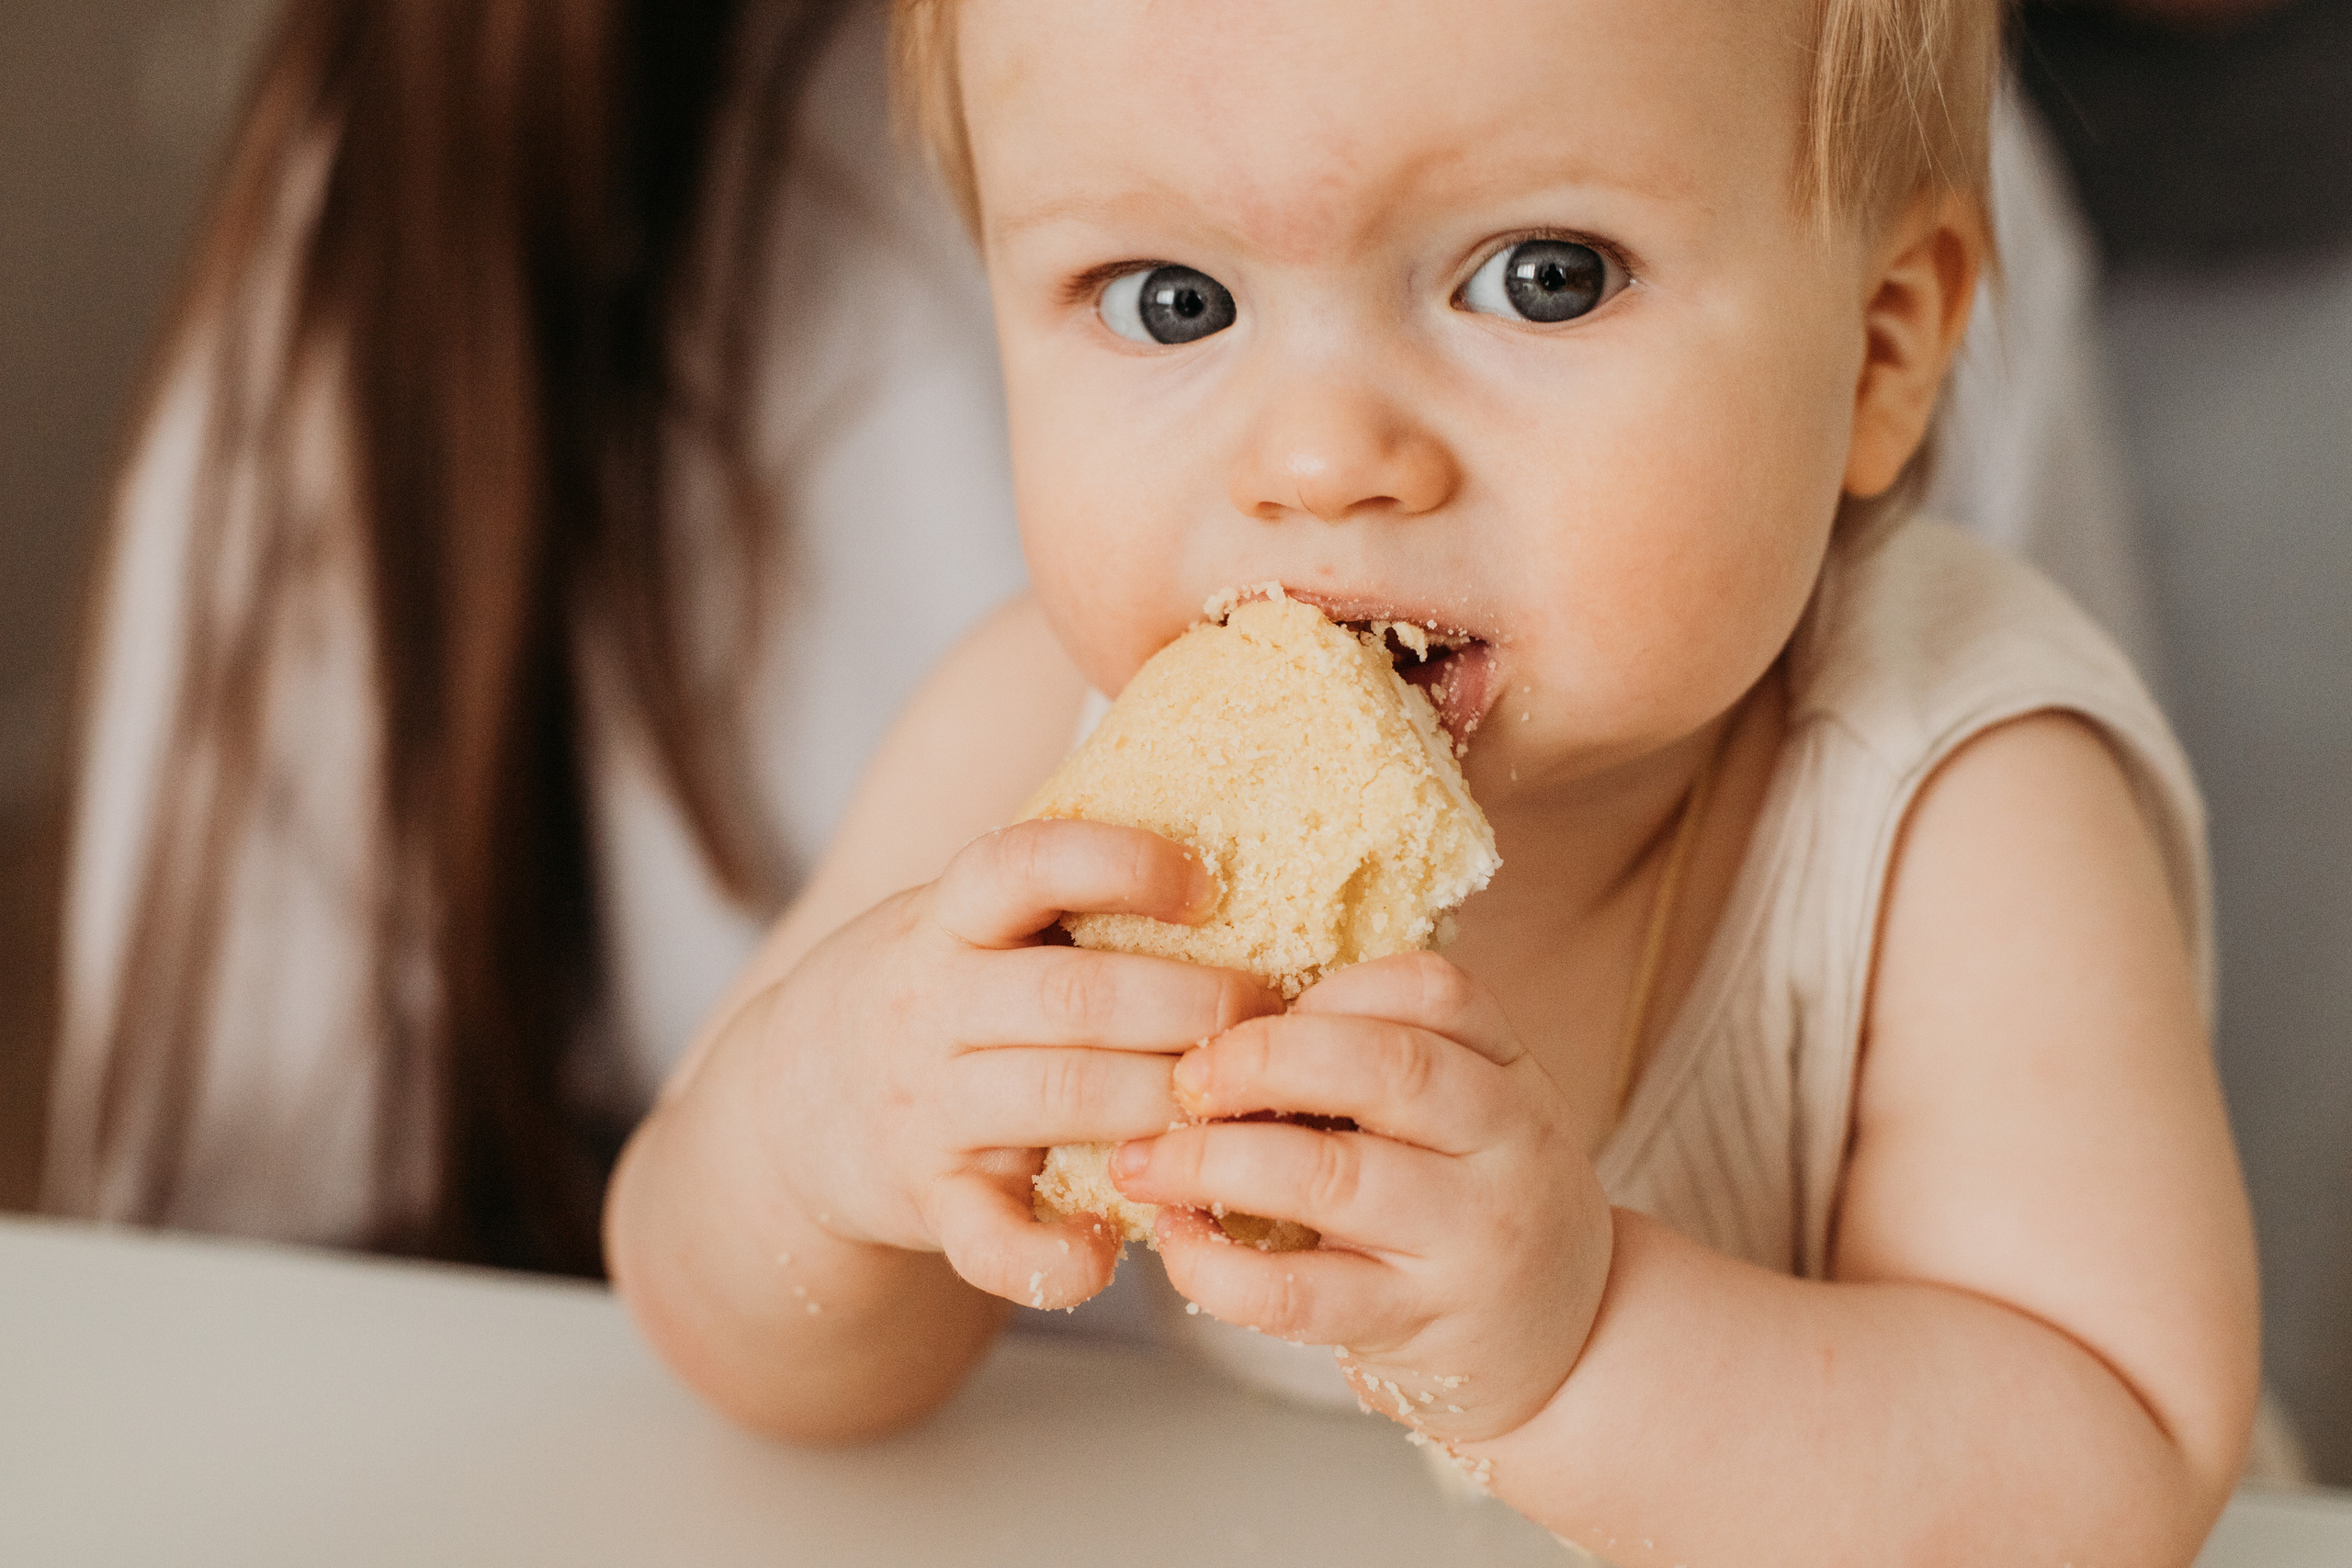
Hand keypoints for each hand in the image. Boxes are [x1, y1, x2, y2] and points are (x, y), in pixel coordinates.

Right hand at [749, 819, 1280, 1307]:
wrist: (781, 1109)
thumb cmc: (924, 997)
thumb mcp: (954, 921)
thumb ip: (1048, 895)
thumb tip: (1215, 836)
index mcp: (945, 920)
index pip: (1024, 865)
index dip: (1120, 865)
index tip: (1206, 883)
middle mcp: (930, 1006)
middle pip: (1078, 996)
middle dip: (1194, 1006)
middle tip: (1273, 1014)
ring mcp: (926, 1108)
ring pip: (1064, 1100)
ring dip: (1169, 1105)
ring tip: (1245, 1107)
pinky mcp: (927, 1201)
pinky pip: (992, 1239)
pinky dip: (1056, 1256)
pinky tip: (1116, 1246)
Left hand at [1107, 952, 1613, 1445]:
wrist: (1567, 1339)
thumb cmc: (1477, 1200)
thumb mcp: (1472, 1110)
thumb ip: (1385, 1057)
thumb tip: (1223, 1017)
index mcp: (1510, 1073)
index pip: (1432, 992)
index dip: (1326, 990)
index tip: (1248, 1011)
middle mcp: (1508, 1146)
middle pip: (1386, 1068)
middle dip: (1260, 1060)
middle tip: (1180, 1079)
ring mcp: (1470, 1241)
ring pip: (1333, 1178)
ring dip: (1214, 1162)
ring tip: (1142, 1163)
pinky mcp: (1419, 1325)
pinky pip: (1303, 1294)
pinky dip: (1221, 1268)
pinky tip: (1177, 1242)